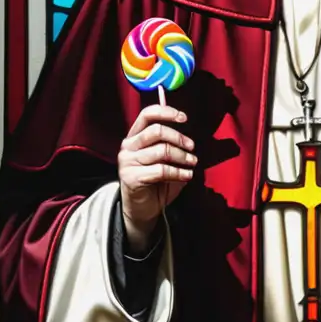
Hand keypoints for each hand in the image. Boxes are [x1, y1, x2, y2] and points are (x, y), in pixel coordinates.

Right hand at [117, 104, 196, 252]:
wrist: (142, 209)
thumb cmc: (156, 182)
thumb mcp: (164, 160)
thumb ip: (171, 145)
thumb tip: (189, 138)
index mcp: (135, 136)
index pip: (147, 114)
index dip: (166, 112)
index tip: (184, 118)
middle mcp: (128, 146)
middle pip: (157, 131)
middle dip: (179, 138)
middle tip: (192, 148)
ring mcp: (127, 162)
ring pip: (162, 151)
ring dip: (182, 157)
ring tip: (192, 164)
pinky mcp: (131, 177)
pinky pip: (161, 170)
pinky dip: (179, 172)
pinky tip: (187, 176)